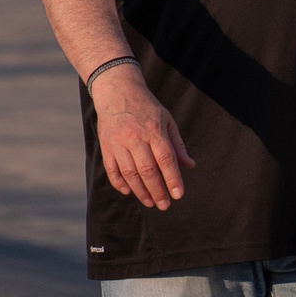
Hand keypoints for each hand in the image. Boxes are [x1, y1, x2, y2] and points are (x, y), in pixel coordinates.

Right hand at [92, 67, 193, 210]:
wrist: (117, 91)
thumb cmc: (146, 108)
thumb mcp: (166, 120)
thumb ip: (177, 145)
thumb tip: (189, 165)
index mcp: (154, 130)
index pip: (166, 159)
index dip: (173, 179)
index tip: (178, 195)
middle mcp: (135, 136)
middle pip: (147, 170)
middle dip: (157, 191)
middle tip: (165, 205)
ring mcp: (118, 142)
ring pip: (130, 173)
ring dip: (140, 191)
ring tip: (151, 202)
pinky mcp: (106, 145)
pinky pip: (112, 170)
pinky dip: (120, 183)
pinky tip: (130, 192)